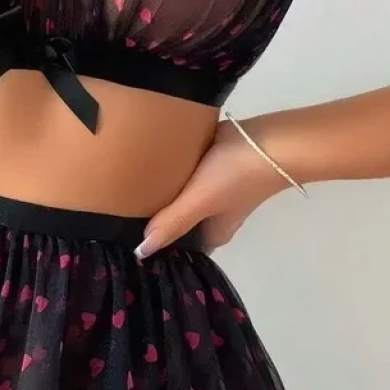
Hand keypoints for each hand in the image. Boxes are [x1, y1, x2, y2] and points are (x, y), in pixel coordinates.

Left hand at [136, 116, 293, 257]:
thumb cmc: (235, 176)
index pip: (181, 247)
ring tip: (124, 191)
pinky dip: (170, 173)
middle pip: (178, 221)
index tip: (128, 242)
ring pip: (181, 197)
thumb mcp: (199, 202)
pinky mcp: (213, 164)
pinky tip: (145, 167)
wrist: (270, 137)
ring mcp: (216, 189)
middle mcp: (214, 215)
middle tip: (119, 213)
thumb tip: (141, 252)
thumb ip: (171, 223)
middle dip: (155, 218)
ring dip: (160, 194)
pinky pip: (185, 174)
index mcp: (213, 233)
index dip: (159, 246)